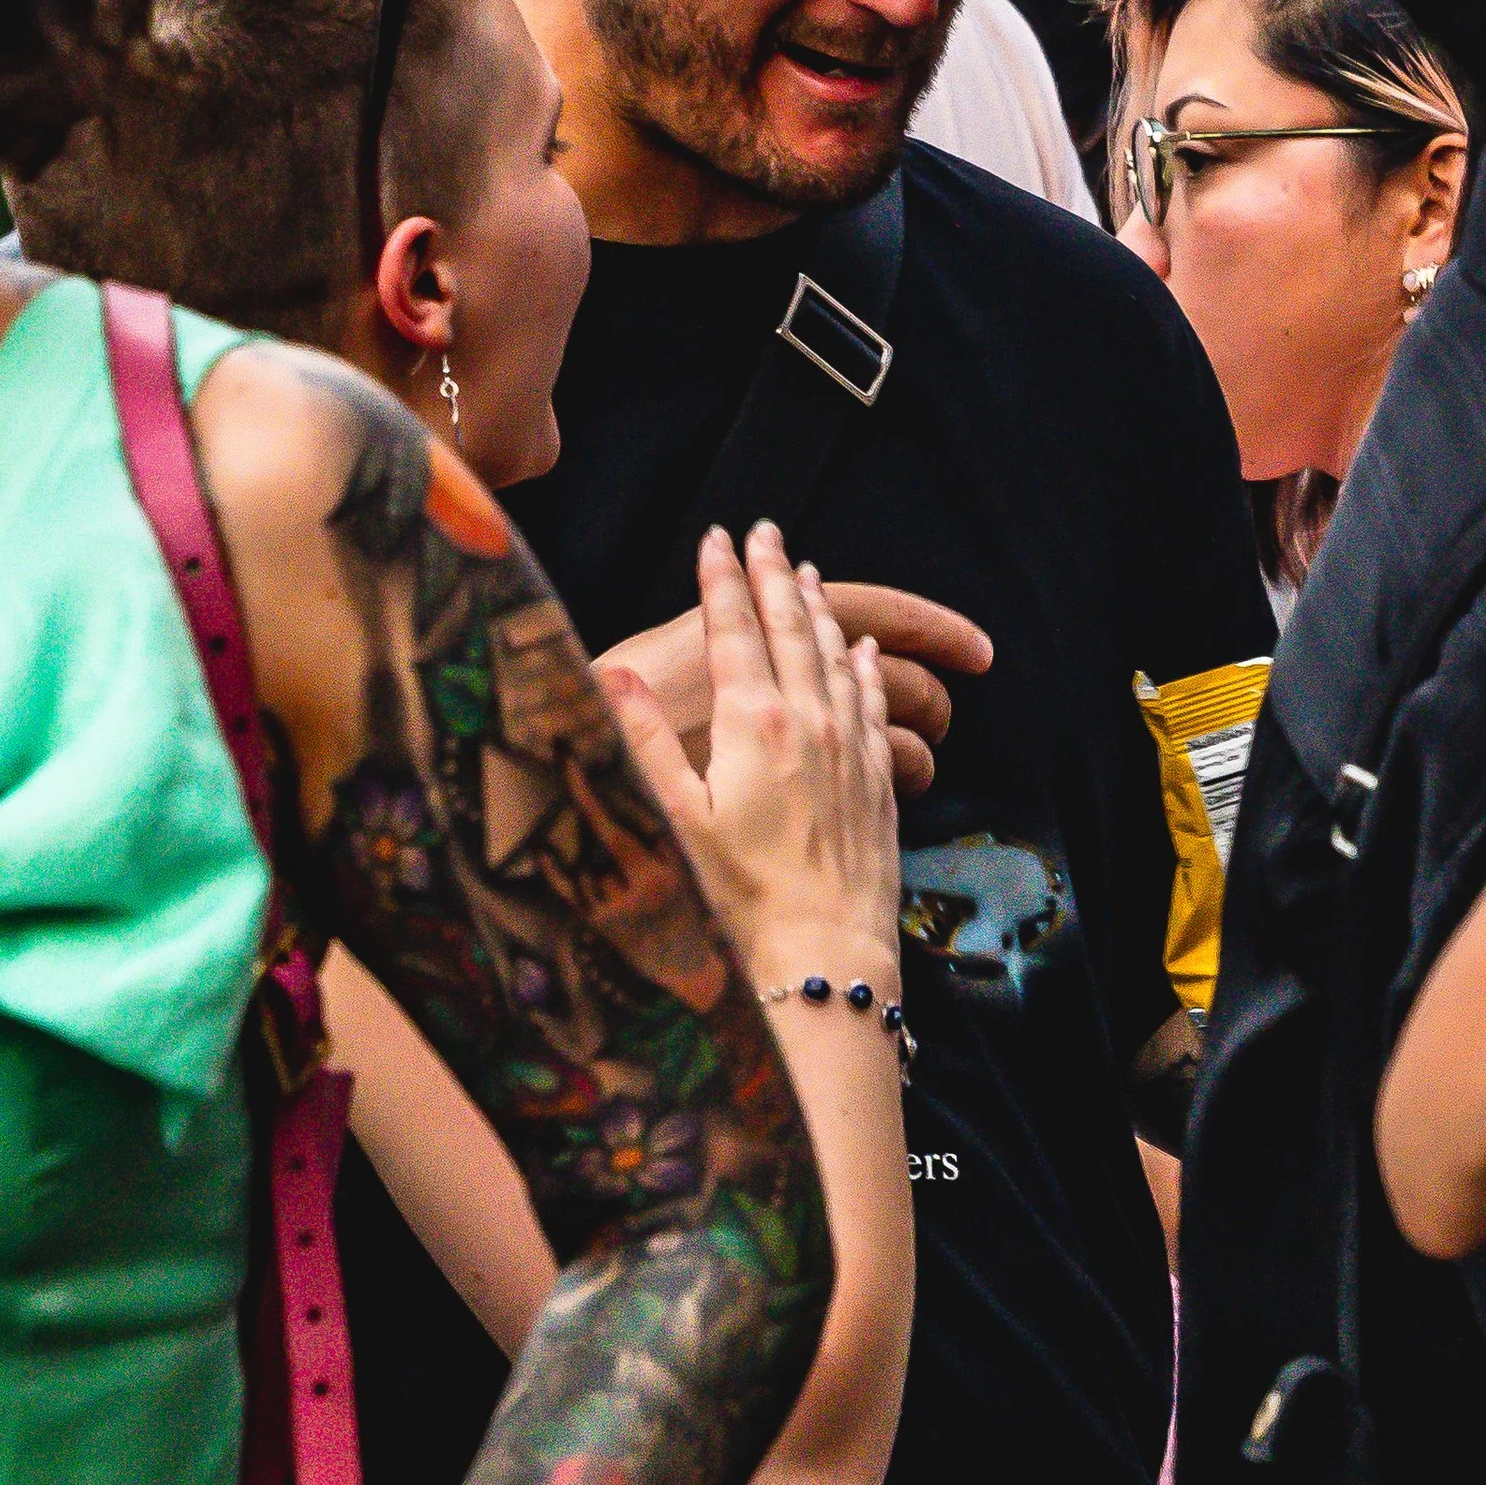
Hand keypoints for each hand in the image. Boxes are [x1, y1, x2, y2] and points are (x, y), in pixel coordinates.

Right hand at [604, 526, 900, 985]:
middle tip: (764, 530)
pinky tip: (861, 649)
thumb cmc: (737, 899)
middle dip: (774, 573)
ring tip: (806, 572)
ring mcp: (848, 748)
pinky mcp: (875, 780)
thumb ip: (644, 740)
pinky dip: (864, 664)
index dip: (722, 579)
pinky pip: (872, 701)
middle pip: (790, 627)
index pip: (733, 630)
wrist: (823, 954)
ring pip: (835, 655)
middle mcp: (807, 722)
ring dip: (819, 609)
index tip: (715, 536)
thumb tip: (611, 674)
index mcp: (752, 724)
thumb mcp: (674, 819)